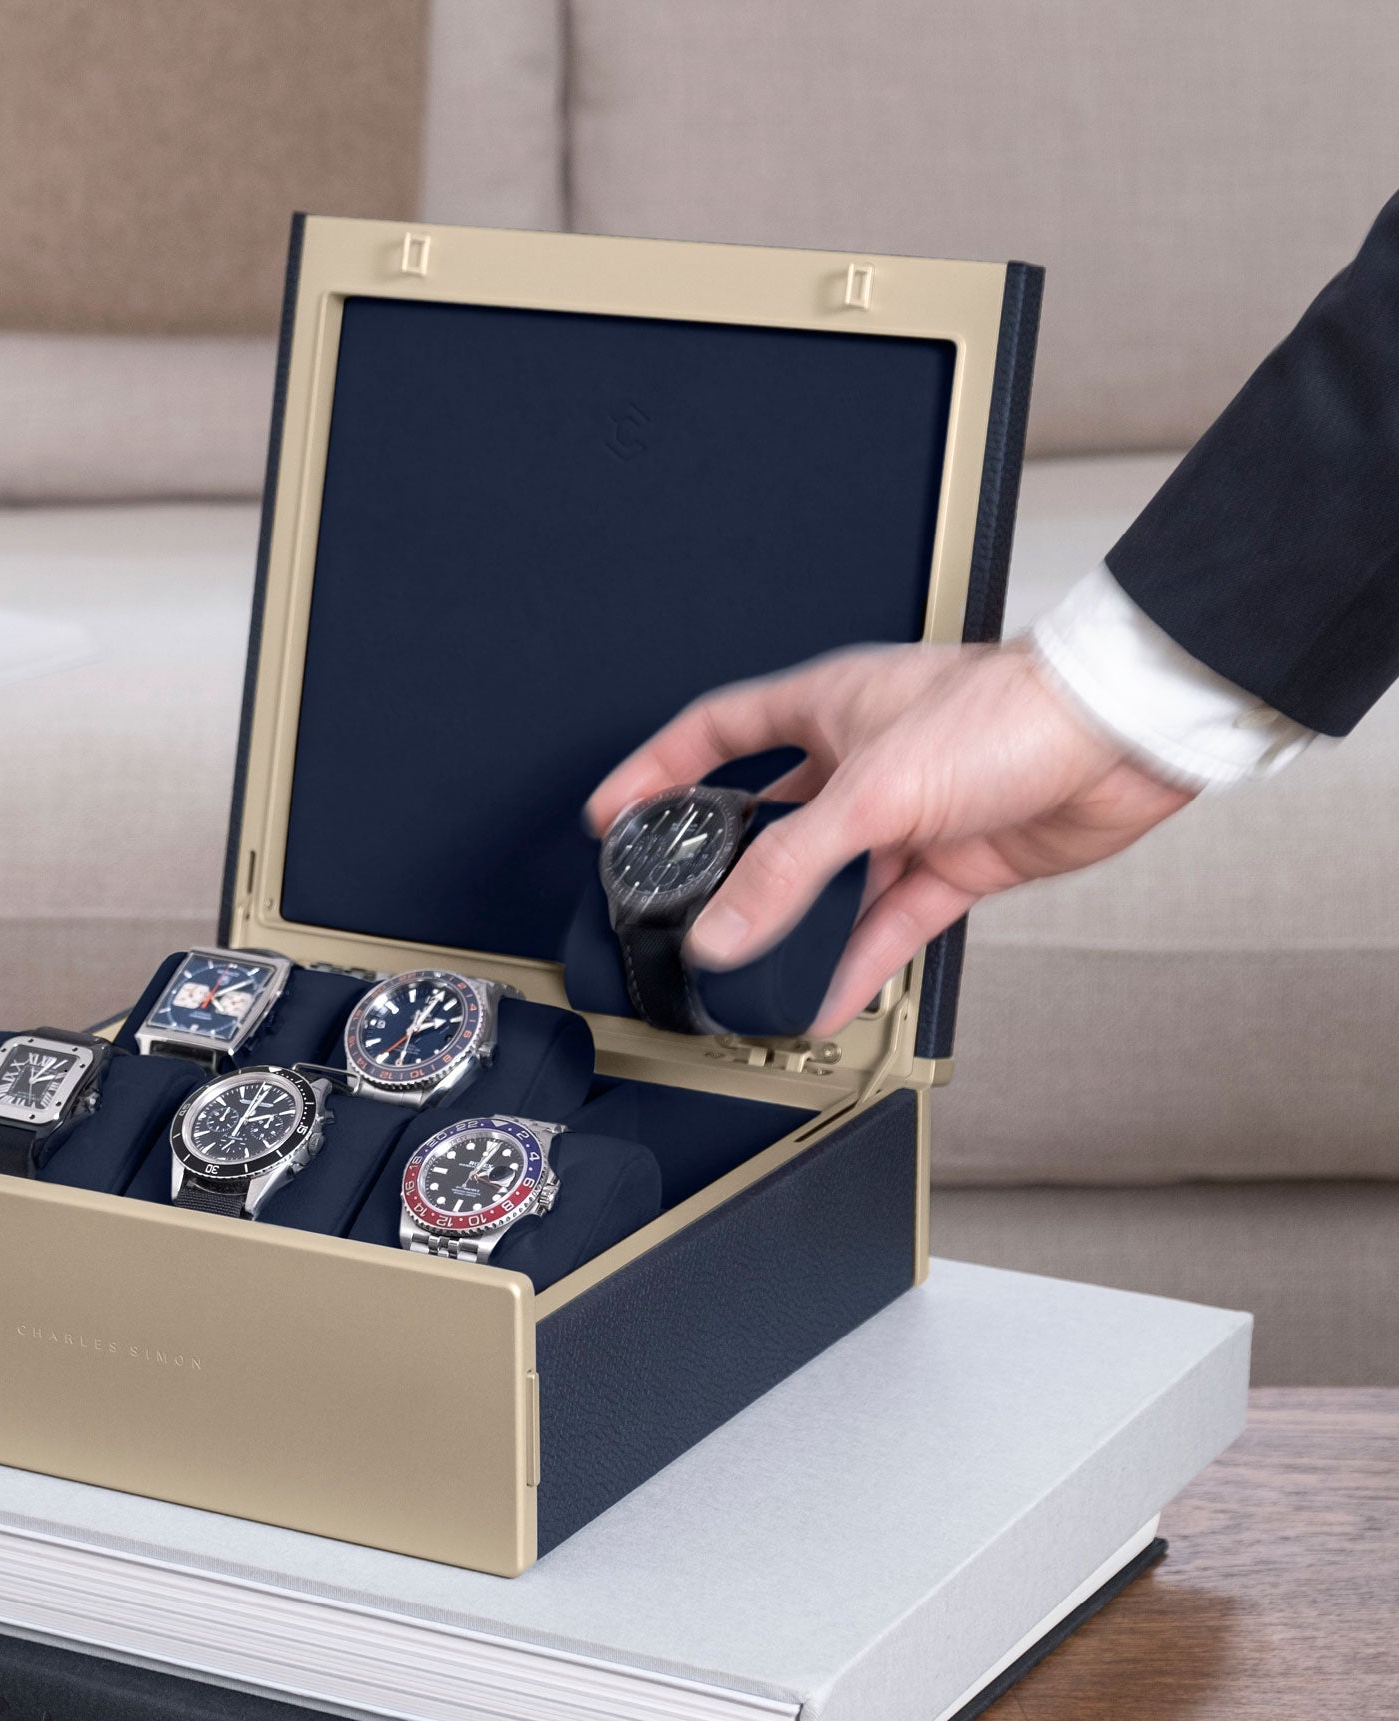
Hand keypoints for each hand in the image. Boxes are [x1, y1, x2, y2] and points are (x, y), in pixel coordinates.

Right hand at [585, 640, 1196, 1037]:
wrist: (1124, 739)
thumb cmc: (1014, 712)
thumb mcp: (874, 790)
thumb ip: (791, 868)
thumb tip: (723, 928)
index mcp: (828, 705)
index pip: (715, 732)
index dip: (658, 770)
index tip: (614, 814)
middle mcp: (861, 759)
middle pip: (769, 821)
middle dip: (726, 870)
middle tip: (680, 910)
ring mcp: (906, 816)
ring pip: (827, 884)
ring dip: (792, 930)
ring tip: (749, 976)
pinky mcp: (950, 864)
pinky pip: (884, 925)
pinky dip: (853, 962)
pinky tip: (823, 998)